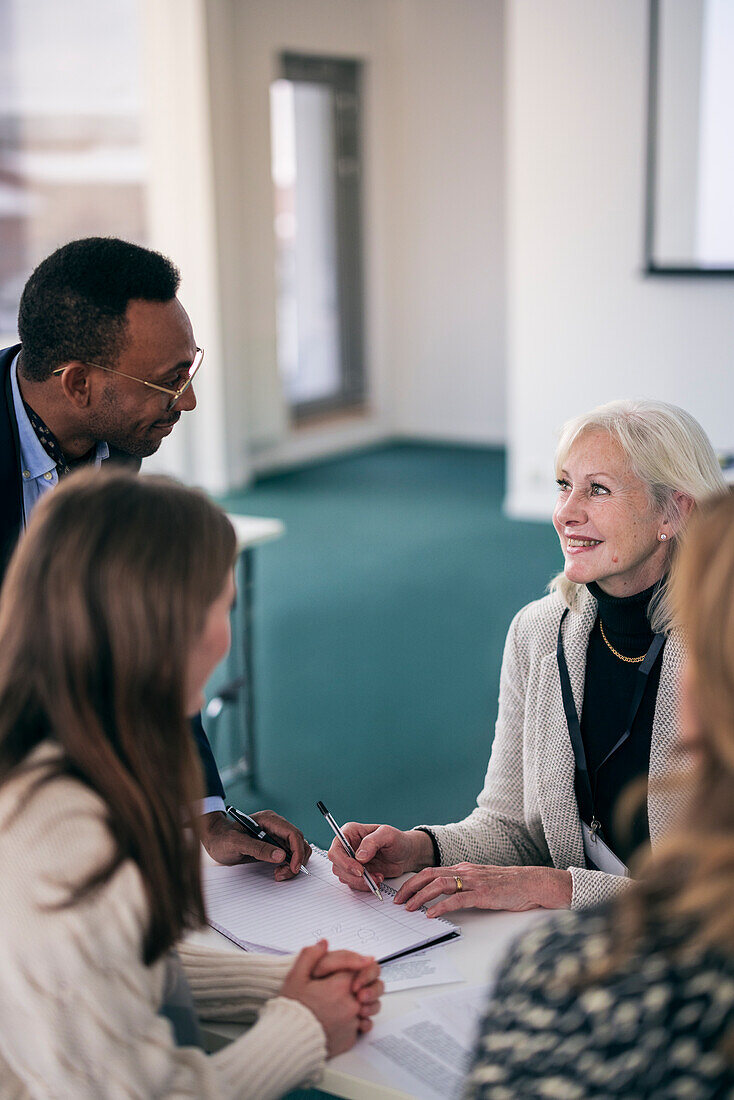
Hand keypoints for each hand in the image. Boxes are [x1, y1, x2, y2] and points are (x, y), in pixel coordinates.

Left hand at [200, 810, 311, 878]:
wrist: (215, 840)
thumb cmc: (222, 838)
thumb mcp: (236, 843)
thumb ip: (258, 848)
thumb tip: (281, 855)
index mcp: (268, 820)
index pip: (293, 833)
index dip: (297, 851)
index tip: (293, 867)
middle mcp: (275, 826)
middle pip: (298, 842)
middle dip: (296, 860)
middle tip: (283, 874)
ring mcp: (276, 835)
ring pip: (296, 849)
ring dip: (293, 864)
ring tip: (278, 873)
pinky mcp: (274, 845)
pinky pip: (289, 855)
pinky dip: (288, 865)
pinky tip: (277, 870)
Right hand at [281, 941, 382, 1055]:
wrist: (289, 1041)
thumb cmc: (293, 1009)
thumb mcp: (295, 977)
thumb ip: (310, 956)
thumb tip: (324, 944)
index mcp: (340, 985)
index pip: (364, 967)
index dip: (361, 965)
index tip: (355, 969)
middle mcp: (351, 1003)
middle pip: (372, 987)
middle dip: (368, 985)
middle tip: (357, 987)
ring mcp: (353, 1022)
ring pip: (371, 1008)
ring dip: (365, 1004)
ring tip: (352, 1003)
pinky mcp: (351, 1038)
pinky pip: (362, 1026)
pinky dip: (358, 1022)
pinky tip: (347, 1019)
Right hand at [328, 823, 433, 891]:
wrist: (406, 855)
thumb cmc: (397, 840)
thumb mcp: (388, 835)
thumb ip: (372, 842)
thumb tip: (359, 856)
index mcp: (350, 832)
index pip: (336, 849)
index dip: (344, 862)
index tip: (359, 870)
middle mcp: (347, 847)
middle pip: (337, 866)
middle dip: (354, 876)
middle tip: (371, 878)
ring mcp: (351, 861)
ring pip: (344, 877)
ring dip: (361, 882)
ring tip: (378, 878)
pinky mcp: (356, 873)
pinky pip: (353, 883)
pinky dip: (365, 885)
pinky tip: (377, 880)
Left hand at [394, 864, 572, 916]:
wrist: (533, 883)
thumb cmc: (510, 886)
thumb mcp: (482, 881)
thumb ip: (464, 885)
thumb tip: (445, 897)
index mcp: (463, 869)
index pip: (430, 871)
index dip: (412, 881)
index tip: (400, 893)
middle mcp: (465, 872)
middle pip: (429, 875)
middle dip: (410, 887)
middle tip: (397, 901)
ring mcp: (474, 882)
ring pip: (439, 885)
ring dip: (420, 897)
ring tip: (409, 908)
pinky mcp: (483, 894)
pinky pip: (457, 899)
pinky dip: (441, 906)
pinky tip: (431, 915)